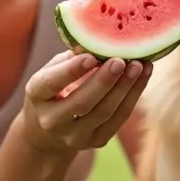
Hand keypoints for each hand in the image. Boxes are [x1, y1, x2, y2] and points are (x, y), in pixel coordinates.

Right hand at [19, 50, 151, 156]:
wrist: (48, 133)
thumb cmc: (53, 90)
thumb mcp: (51, 71)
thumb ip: (70, 58)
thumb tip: (98, 39)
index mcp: (36, 95)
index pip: (51, 83)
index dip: (71, 71)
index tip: (90, 56)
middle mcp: (52, 120)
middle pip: (82, 102)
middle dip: (104, 81)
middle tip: (121, 60)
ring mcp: (75, 136)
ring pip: (104, 112)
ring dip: (125, 88)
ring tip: (139, 65)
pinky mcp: (96, 141)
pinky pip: (119, 119)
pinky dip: (133, 95)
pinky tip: (143, 75)